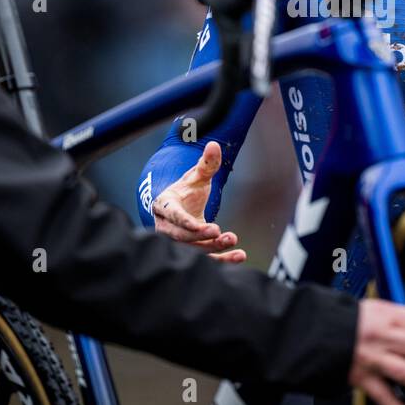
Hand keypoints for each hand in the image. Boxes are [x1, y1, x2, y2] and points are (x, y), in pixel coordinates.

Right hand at [152, 141, 245, 262]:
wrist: (181, 207)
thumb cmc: (187, 191)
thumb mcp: (196, 177)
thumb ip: (206, 164)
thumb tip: (214, 145)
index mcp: (164, 206)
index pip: (173, 216)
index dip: (186, 223)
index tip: (202, 227)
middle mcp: (167, 227)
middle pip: (180, 237)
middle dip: (200, 237)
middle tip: (220, 233)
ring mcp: (178, 242)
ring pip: (193, 250)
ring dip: (214, 249)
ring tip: (233, 241)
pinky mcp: (191, 252)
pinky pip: (205, 259)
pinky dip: (222, 259)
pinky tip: (239, 256)